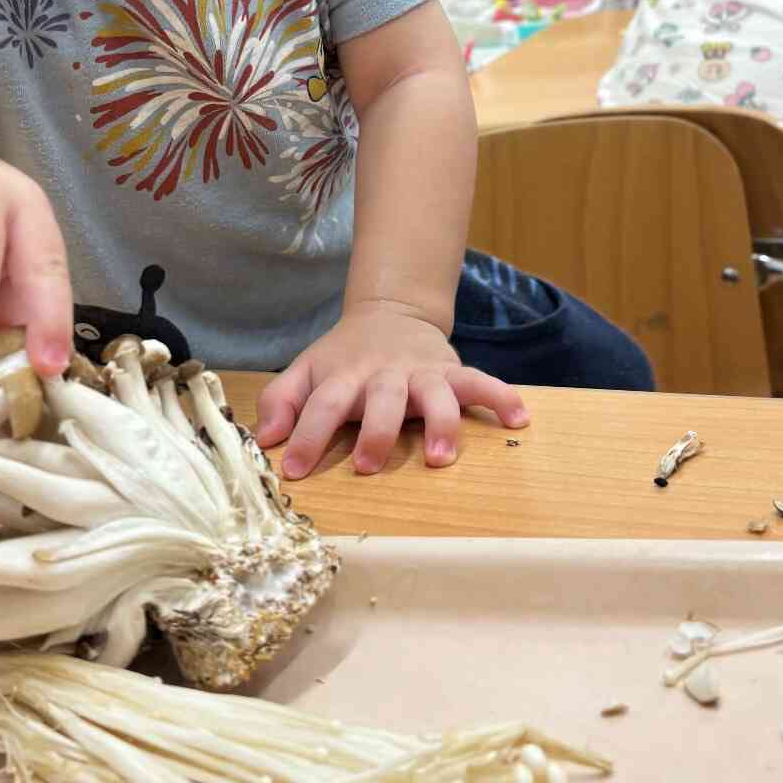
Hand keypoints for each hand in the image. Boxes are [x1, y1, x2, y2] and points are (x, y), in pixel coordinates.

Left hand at [254, 303, 529, 478]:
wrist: (390, 311)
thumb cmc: (343, 357)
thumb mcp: (305, 370)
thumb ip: (280, 400)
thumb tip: (263, 439)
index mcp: (345, 375)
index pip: (323, 404)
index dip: (307, 435)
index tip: (294, 470)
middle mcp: (385, 374)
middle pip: (383, 400)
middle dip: (377, 432)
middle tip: (368, 465)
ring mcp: (422, 372)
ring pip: (436, 394)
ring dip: (441, 423)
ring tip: (441, 457)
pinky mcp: (453, 372)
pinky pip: (482, 383)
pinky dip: (501, 397)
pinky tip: (519, 419)